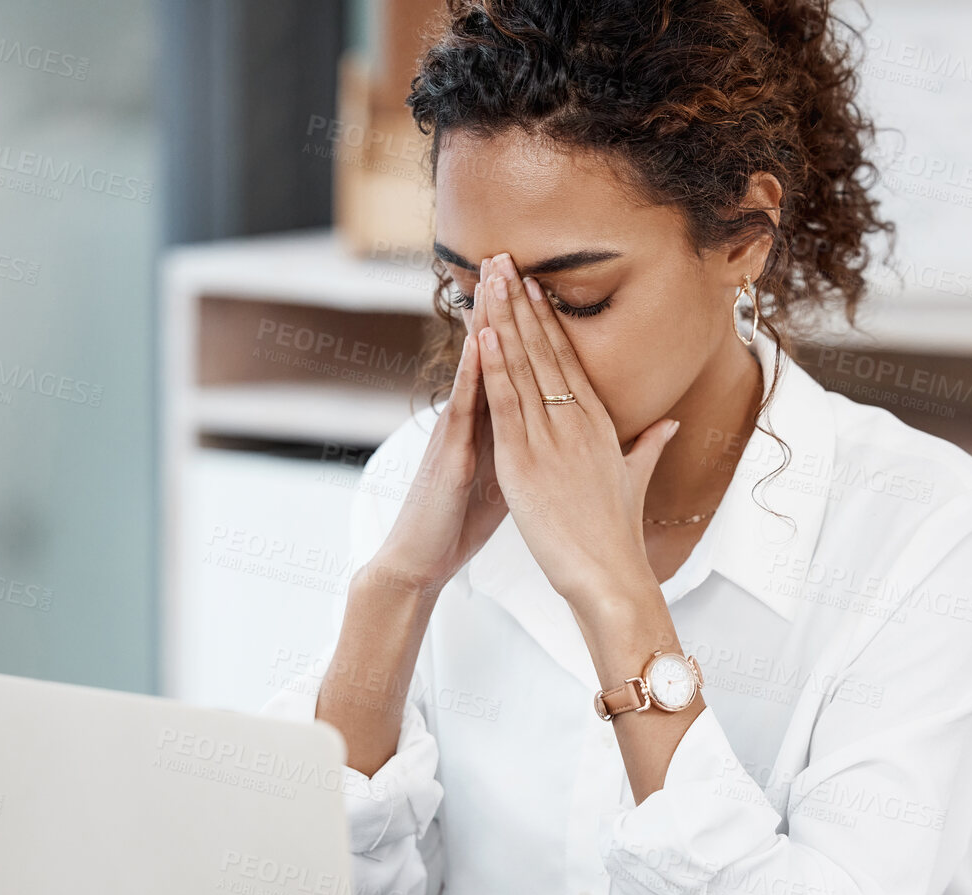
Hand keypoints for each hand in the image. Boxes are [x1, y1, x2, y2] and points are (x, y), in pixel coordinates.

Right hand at [372, 277, 506, 593]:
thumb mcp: (503, 477)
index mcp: (490, 426)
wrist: (421, 559)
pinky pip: (461, 409)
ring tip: (493, 280)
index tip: (537, 286)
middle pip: (490, 357)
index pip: (510, 368)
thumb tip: (549, 429)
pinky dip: (471, 374)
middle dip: (502, 309)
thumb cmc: (458, 521)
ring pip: (474, 370)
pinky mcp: (448, 454)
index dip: (524, 329)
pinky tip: (478, 343)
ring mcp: (456, 434)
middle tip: (510, 258)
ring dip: (483, 325)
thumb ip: (522, 446)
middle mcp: (469, 420)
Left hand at [471, 252, 678, 616]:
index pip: (568, 358)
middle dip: (520, 302)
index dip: (546, 319)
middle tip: (502, 257)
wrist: (611, 577)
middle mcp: (575, 422)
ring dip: (502, 319)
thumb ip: (648, 445)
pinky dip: (495, 367)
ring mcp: (550, 440)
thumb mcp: (635, 480)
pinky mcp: (525, 464)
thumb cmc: (618, 536)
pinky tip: (484, 333)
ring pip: (522, 367)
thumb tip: (672, 424)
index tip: (531, 284)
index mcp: (598, 423)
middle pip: (543, 349)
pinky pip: (507, 405)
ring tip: (488, 277)